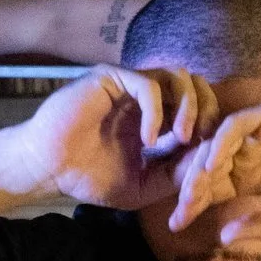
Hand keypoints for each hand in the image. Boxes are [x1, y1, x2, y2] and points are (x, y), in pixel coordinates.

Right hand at [0, 65, 217, 219]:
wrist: (49, 170)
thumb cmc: (90, 177)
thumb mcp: (143, 184)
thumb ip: (175, 174)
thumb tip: (210, 164)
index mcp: (158, 117)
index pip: (200, 108)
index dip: (211, 129)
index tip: (211, 157)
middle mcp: (147, 96)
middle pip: (197, 85)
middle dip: (208, 112)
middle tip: (204, 142)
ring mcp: (130, 84)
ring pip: (179, 76)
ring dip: (189, 106)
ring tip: (183, 138)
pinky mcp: (112, 78)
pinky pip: (149, 84)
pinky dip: (158, 112)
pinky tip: (150, 140)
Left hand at [167, 94, 260, 241]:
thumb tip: (224, 237)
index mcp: (254, 180)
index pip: (214, 192)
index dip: (194, 207)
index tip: (177, 227)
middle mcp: (249, 156)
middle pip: (208, 170)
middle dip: (190, 191)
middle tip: (178, 214)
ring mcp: (257, 135)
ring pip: (215, 147)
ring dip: (200, 169)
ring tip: (191, 193)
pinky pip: (235, 126)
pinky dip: (221, 143)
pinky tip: (213, 164)